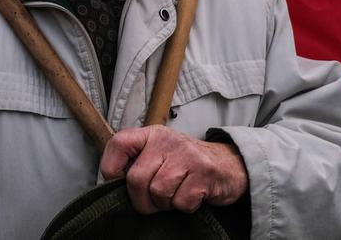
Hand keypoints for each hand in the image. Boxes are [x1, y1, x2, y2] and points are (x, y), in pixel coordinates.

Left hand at [100, 125, 247, 213]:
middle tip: (154, 201)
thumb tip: (111, 186)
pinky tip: (192, 196)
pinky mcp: (204, 172)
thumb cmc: (185, 164)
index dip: (111, 169)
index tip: (118, 182)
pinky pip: (181, 202)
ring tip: (175, 195)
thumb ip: (136, 162)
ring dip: (165, 204)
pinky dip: (184, 207)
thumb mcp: (159, 153)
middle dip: (142, 200)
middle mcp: (167, 140)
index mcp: (151, 134)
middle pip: (136, 179)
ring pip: (158, 192)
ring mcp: (187, 155)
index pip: (118, 144)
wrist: (229, 164)